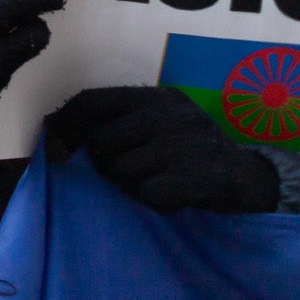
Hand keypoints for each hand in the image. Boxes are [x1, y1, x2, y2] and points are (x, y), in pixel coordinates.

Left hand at [44, 86, 278, 213]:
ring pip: (121, 171)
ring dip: (132, 186)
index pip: (90, 100)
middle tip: (130, 173)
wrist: (247, 178)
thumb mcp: (155, 125)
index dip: (64, 126)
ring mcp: (186, 142)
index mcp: (153, 96)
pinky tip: (175, 196)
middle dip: (106, 165)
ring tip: (158, 182)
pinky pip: (149, 194)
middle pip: (101, 142)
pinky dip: (156, 203)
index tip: (54, 151)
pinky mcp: (200, 174)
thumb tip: (52, 131)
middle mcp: (169, 112)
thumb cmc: (186, 151)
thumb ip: (115, 123)